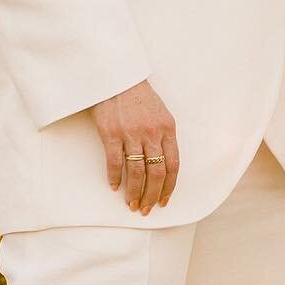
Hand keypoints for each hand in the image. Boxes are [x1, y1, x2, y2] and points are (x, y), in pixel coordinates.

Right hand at [89, 80, 178, 214]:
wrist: (117, 75)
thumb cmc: (138, 95)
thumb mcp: (160, 112)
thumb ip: (163, 135)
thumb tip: (163, 161)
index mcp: (167, 128)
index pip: (173, 164)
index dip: (169, 186)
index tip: (164, 200)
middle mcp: (152, 132)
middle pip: (157, 172)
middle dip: (152, 195)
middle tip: (146, 209)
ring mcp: (131, 133)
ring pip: (137, 171)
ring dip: (135, 192)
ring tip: (131, 204)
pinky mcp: (111, 133)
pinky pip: (115, 162)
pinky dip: (115, 177)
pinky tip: (114, 186)